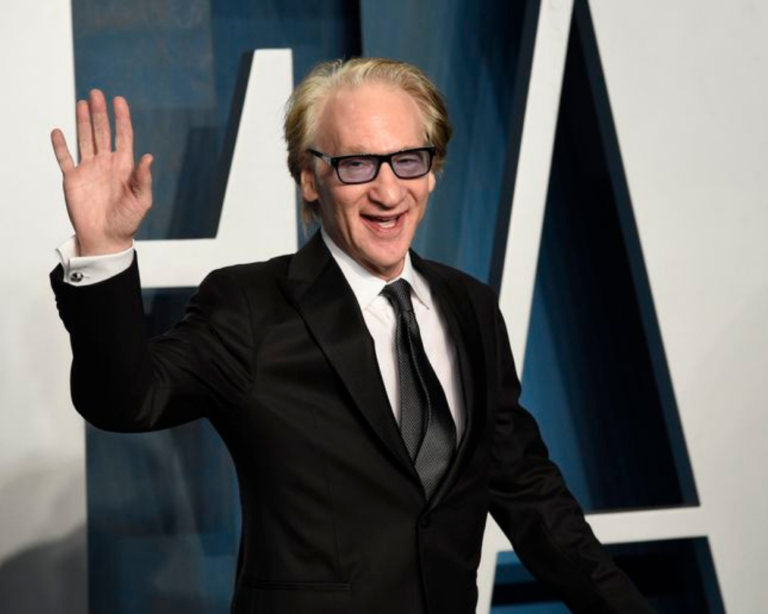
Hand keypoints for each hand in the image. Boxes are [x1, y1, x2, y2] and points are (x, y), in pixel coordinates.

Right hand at [51, 90, 152, 255]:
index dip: (121, 119)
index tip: (119, 100)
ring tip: (82, 102)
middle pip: (102, 132)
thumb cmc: (127, 222)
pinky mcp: (73, 180)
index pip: (123, 136)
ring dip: (83, 121)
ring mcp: (89, 170)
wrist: (107, 239)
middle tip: (97, 93)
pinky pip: (65, 159)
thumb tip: (148, 157)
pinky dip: (60, 146)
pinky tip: (58, 131)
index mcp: (124, 167)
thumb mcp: (141, 200)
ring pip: (85, 139)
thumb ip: (143, 178)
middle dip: (100, 113)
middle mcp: (106, 164)